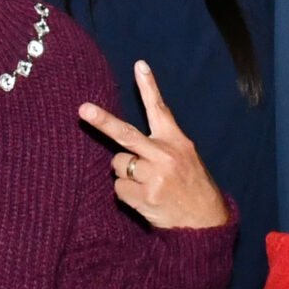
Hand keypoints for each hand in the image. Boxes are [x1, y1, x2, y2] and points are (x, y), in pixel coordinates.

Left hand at [80, 61, 229, 231]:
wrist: (206, 223)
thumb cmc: (192, 186)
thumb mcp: (186, 157)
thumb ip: (161, 145)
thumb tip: (124, 143)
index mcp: (177, 142)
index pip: (160, 109)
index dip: (149, 86)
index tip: (139, 65)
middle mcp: (165, 155)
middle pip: (126, 134)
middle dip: (102, 121)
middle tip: (83, 110)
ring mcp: (154, 176)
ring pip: (119, 164)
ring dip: (126, 173)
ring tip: (147, 184)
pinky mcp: (144, 196)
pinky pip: (119, 188)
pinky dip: (126, 193)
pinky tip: (145, 199)